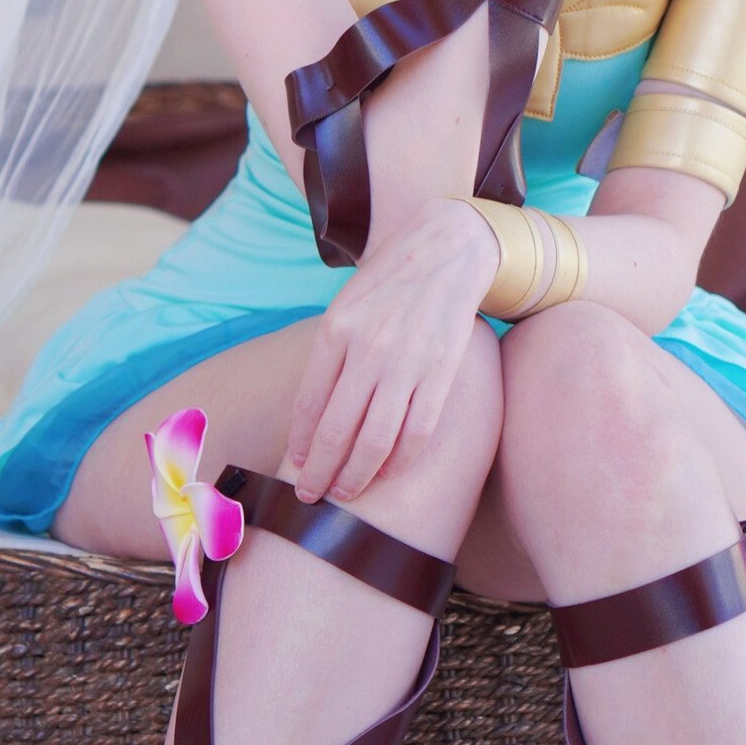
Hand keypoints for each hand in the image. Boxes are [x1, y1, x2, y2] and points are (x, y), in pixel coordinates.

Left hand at [284, 197, 496, 505]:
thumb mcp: (346, 307)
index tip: (297, 468)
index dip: (302, 445)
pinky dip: (400, 460)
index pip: (310, 405)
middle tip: (311, 497)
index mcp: (336, 331)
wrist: (448, 248)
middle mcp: (369, 349)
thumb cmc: (389, 281)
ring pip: (376, 439)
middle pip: (338, 430)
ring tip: (346, 492)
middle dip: (321, 472)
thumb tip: (313, 417)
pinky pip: (418, 431)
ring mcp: (407, 362)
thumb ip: (330, 355)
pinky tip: (388, 473)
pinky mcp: (442, 371)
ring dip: (357, 475)